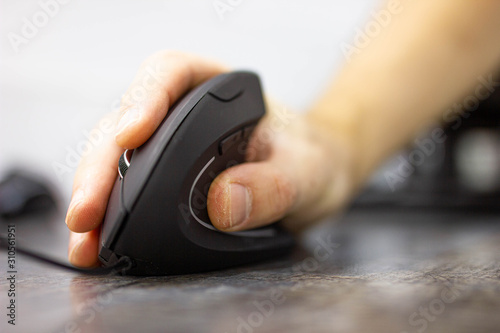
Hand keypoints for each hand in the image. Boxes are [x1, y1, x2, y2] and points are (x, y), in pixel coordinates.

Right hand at [66, 51, 355, 266]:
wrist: (317, 180)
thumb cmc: (312, 160)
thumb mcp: (307, 171)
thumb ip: (274, 184)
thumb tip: (223, 203)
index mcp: (219, 88)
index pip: (170, 74)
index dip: (144, 99)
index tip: (132, 136)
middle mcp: (186, 112)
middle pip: (126, 121)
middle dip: (101, 166)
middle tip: (88, 212)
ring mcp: (171, 146)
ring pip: (116, 156)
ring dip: (95, 194)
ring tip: (84, 235)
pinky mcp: (166, 178)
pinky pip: (128, 188)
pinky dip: (110, 214)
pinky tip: (98, 239)